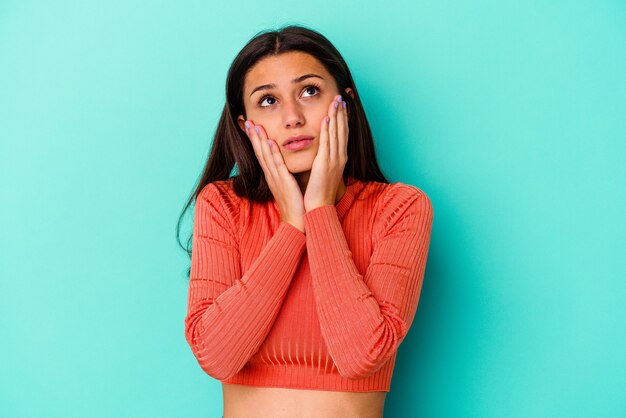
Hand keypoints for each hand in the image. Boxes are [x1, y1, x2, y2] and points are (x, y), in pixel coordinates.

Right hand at [243, 120, 304, 232]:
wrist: (297, 221)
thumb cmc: (296, 204)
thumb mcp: (288, 185)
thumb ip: (285, 174)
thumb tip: (285, 166)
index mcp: (272, 175)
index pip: (261, 154)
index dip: (255, 140)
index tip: (250, 126)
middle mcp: (271, 175)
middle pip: (259, 152)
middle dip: (252, 136)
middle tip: (246, 121)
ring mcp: (276, 178)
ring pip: (265, 155)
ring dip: (259, 140)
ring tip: (254, 126)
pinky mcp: (284, 182)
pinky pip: (277, 165)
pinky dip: (273, 153)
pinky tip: (269, 142)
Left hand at [303, 94, 348, 211]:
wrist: (318, 207)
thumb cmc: (318, 192)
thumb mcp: (323, 173)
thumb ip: (323, 160)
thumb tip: (321, 153)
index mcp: (339, 159)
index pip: (342, 134)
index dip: (343, 119)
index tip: (342, 105)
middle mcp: (339, 157)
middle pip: (342, 130)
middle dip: (342, 112)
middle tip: (341, 96)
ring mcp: (333, 160)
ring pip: (336, 133)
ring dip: (336, 116)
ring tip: (336, 101)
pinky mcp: (325, 164)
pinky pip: (327, 143)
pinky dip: (327, 130)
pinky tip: (326, 118)